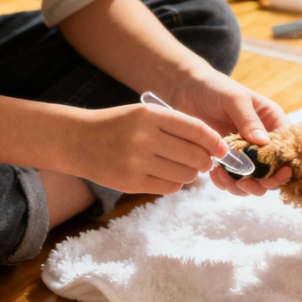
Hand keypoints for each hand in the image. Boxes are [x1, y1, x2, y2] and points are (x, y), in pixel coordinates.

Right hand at [67, 103, 230, 194]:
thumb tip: (212, 146)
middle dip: (205, 160)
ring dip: (191, 173)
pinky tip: (168, 174)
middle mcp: (144, 138)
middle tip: (204, 160)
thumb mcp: (145, 113)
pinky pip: (169, 187)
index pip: (196, 130)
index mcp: (150, 115)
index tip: (223, 148)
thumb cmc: (119, 124)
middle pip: (194, 155)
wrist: (77, 140)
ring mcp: (137, 162)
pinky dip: (175, 183)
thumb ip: (176, 125)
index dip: (214, 141)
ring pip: (185, 175)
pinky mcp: (131, 183)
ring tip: (183, 167)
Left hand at [168, 69, 292, 196]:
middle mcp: (263, 139)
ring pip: (254, 179)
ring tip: (224, 177)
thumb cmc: (215, 87)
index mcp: (273, 121)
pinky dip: (226, 182)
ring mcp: (246, 151)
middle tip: (245, 183)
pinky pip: (234, 178)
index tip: (275, 175)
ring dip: (242, 186)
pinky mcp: (229, 158)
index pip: (287, 148)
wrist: (188, 89)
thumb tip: (265, 143)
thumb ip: (249, 120)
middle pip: (273, 170)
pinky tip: (214, 174)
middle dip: (262, 182)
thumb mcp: (234, 99)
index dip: (285, 165)